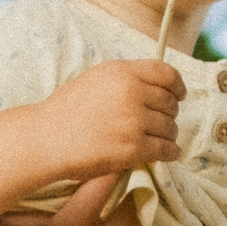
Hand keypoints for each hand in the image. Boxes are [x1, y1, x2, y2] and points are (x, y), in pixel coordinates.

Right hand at [33, 60, 183, 183]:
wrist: (46, 138)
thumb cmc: (67, 110)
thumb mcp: (96, 79)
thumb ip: (126, 79)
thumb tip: (158, 87)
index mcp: (122, 72)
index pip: (166, 74)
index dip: (178, 86)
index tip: (180, 95)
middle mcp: (131, 93)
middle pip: (169, 103)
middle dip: (170, 114)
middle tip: (164, 121)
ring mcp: (133, 121)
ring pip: (169, 127)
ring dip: (169, 135)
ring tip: (162, 139)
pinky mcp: (132, 148)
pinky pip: (164, 149)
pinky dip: (171, 152)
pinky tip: (170, 153)